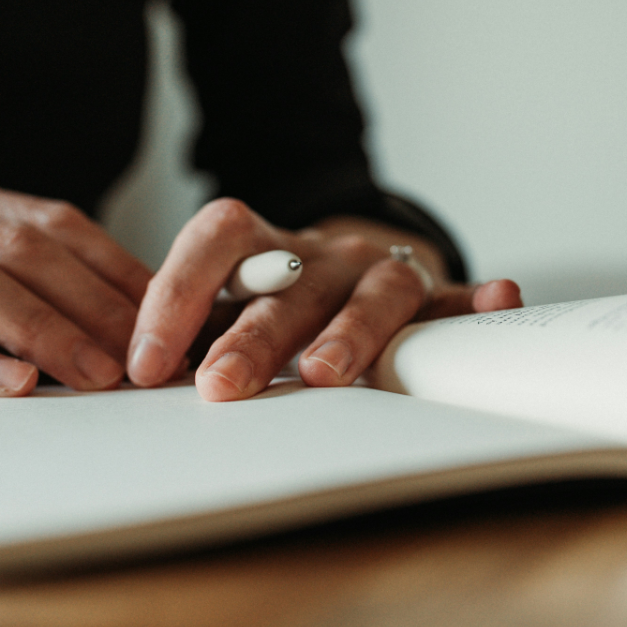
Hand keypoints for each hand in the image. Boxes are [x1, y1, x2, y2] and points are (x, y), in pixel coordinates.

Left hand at [126, 198, 521, 399]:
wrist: (345, 273)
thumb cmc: (272, 303)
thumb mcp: (224, 309)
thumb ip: (188, 334)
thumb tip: (127, 369)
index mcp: (261, 246)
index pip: (215, 239)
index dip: (177, 293)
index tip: (147, 362)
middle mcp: (321, 253)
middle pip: (289, 283)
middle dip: (253, 336)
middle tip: (221, 386)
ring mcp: (378, 272)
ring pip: (373, 291)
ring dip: (351, 331)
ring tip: (327, 372)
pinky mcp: (432, 298)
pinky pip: (457, 298)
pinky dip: (479, 300)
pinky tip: (500, 298)